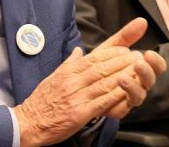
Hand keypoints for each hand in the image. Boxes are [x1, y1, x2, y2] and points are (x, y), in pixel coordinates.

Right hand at [13, 18, 165, 146]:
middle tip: (139, 55)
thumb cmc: (42, 99)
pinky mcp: (79, 113)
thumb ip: (69, 63)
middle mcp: (73, 80)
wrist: (28, 122)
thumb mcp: (54, 76)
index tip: (128, 47)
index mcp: (69, 71)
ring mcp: (76, 96)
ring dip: (124, 75)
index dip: (113, 52)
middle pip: (102, 67)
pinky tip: (127, 91)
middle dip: (123, 60)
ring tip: (139, 70)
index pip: (95, 56)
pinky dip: (116, 96)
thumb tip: (78, 51)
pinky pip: (101, 102)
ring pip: (104, 82)